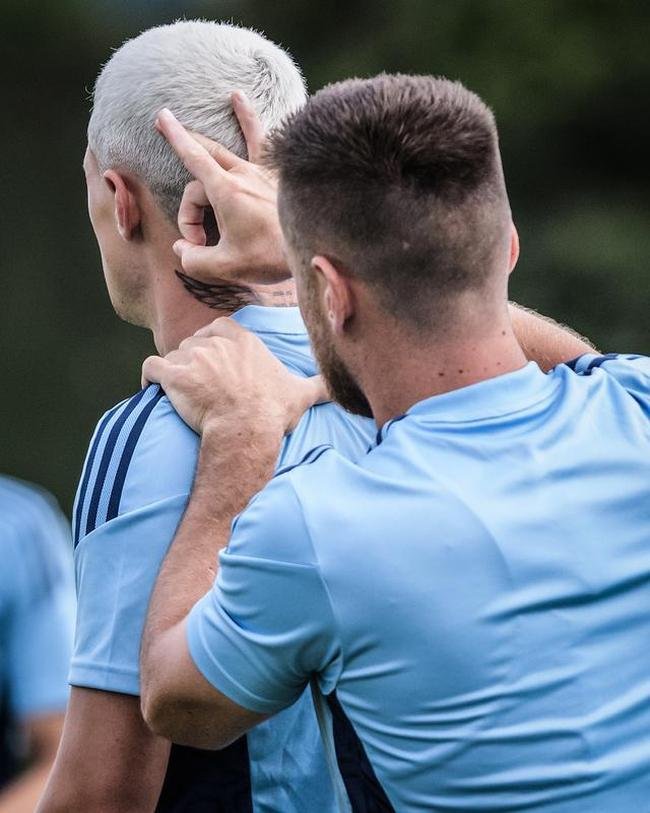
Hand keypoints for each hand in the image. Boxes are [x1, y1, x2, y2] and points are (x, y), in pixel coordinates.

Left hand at [142, 318, 327, 436]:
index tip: (214, 362)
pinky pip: (151, 367)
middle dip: (192, 359)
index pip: (219, 329)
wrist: (246, 429)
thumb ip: (319, 384)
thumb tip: (339, 386)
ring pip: (174, 354)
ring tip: (177, 392)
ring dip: (173, 371)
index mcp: (243, 340)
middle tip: (196, 382)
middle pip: (194, 342)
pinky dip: (149, 378)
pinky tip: (152, 389)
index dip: (212, 343)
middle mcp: (216, 342)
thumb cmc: (271, 412)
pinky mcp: (173, 374)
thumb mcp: (300, 394)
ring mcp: (192, 356)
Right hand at [155, 93, 289, 284]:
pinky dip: (265, 127)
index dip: (175, 137)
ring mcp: (263, 173)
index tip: (162, 118)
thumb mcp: (225, 267)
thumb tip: (182, 250)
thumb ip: (194, 260)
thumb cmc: (270, 258)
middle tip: (182, 195)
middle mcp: (243, 174)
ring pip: (237, 147)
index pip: (193, 156)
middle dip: (188, 180)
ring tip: (234, 96)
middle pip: (204, 166)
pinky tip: (269, 114)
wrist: (312, 250)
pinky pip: (270, 147)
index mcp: (225, 190)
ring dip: (237, 122)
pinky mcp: (279, 180)